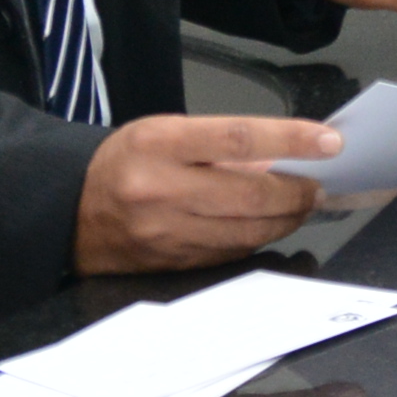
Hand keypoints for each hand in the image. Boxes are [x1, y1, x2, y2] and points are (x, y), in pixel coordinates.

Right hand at [75, 115, 333, 272]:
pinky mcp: (170, 264)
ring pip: (246, 231)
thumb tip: (284, 156)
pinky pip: (229, 254)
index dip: (292, 140)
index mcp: (159, 144)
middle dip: (297, 192)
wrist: (67, 209)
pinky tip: (267, 226)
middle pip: (251, 195)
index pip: (240, 138)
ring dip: (285, 219)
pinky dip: (256, 240)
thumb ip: (222, 143)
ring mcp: (165, 233)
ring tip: (300, 204)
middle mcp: (160, 189)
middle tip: (318, 185)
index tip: (329, 141)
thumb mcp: (166, 132)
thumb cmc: (125, 162)